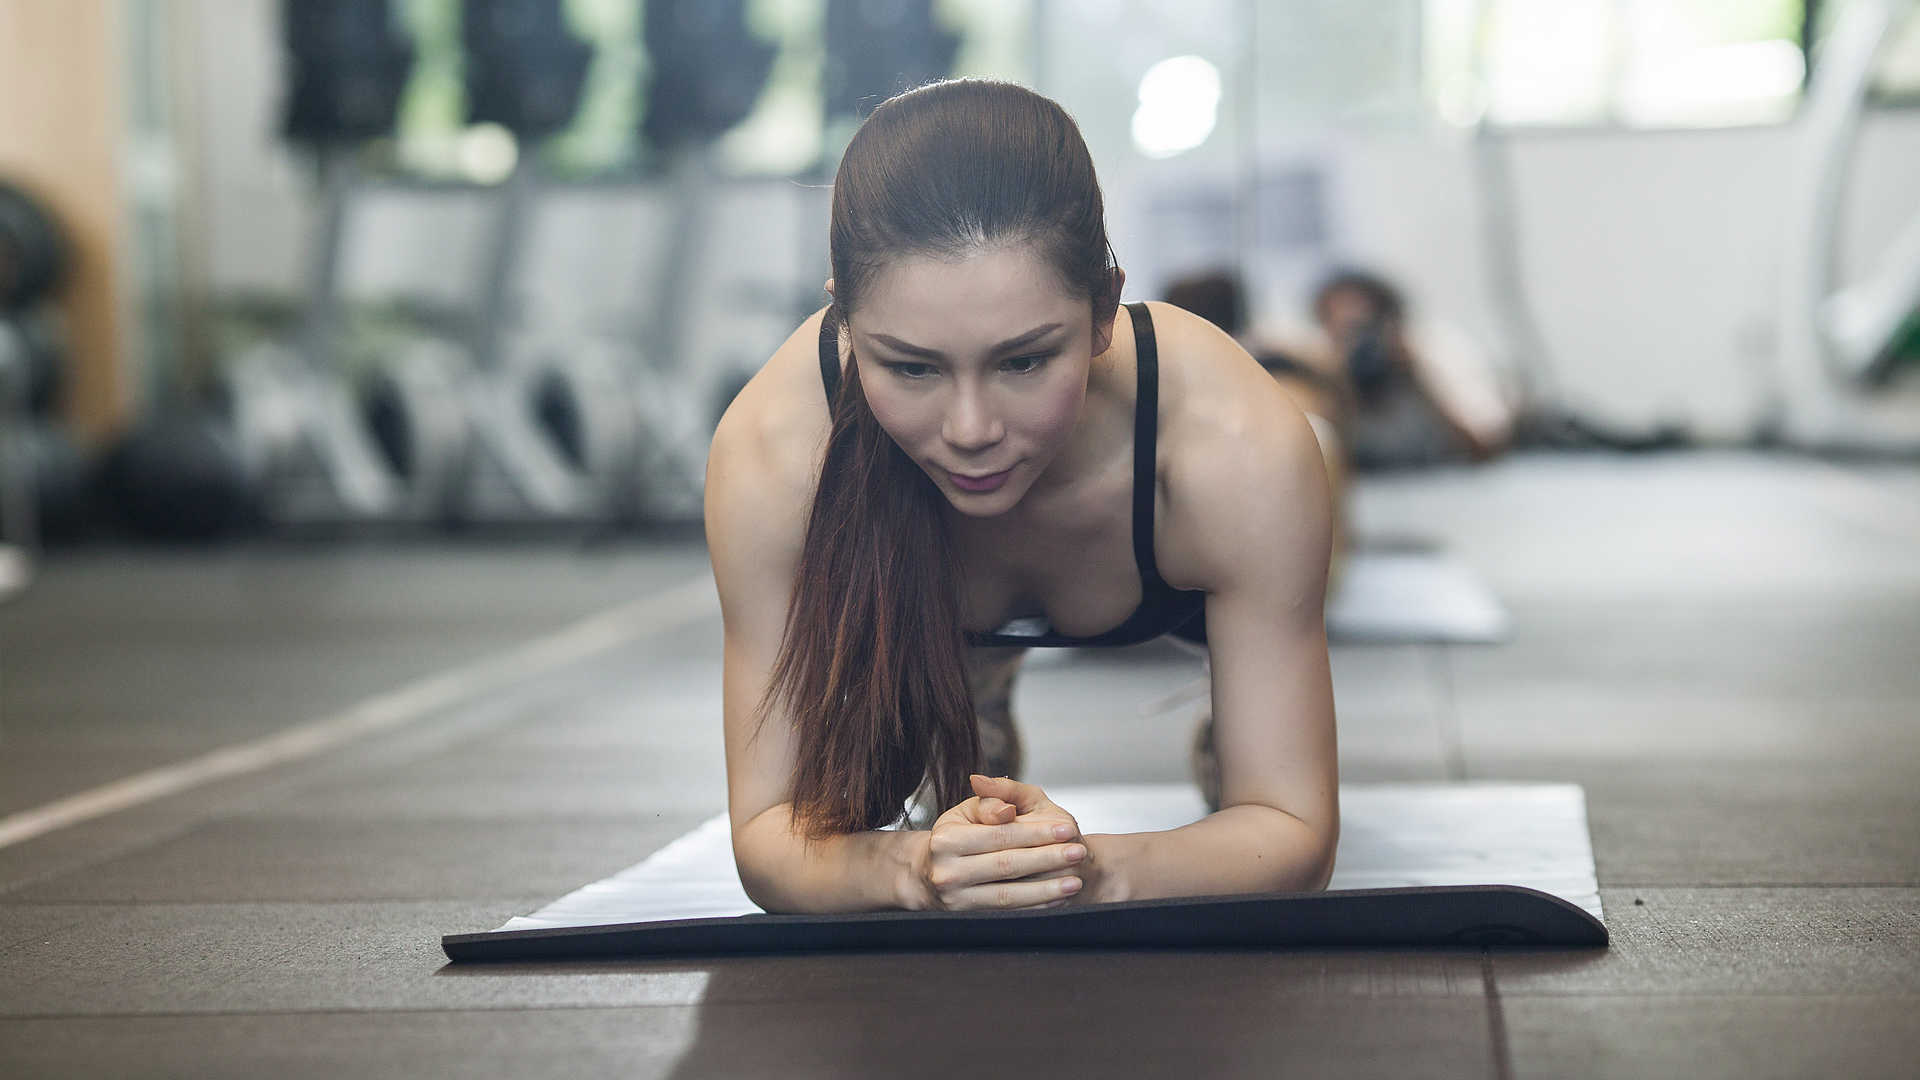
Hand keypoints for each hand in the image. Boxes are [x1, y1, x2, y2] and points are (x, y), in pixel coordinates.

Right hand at [911, 780, 1087, 911]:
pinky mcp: (968, 919)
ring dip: (1046, 890)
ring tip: (1074, 881)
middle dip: (1047, 859)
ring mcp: (956, 900)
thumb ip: (993, 799)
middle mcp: (947, 872)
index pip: (999, 835)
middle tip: (1078, 851)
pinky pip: (1008, 914)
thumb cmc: (957, 835)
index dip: (1036, 833)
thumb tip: (1006, 810)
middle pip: (1006, 865)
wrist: (931, 874)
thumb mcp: (969, 810)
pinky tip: (1057, 898)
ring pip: (1008, 895)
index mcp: (946, 840)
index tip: (1067, 829)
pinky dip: (1035, 906)